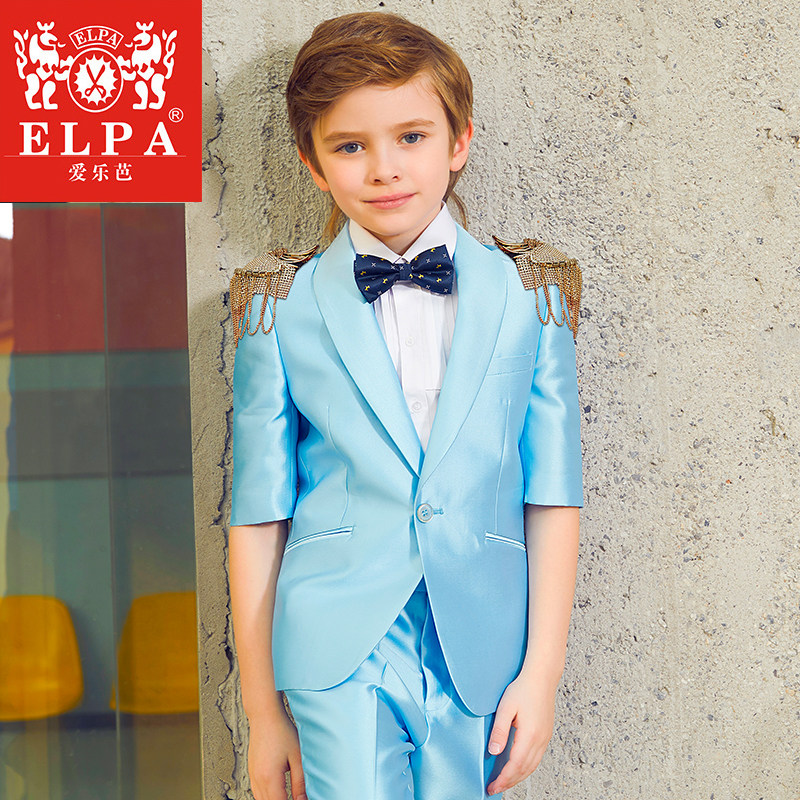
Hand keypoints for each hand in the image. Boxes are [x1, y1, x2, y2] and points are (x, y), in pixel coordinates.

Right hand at [247, 707, 305, 799]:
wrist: (264, 715)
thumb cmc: (281, 731)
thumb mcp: (297, 756)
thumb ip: (300, 782)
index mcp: (270, 777)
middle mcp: (258, 779)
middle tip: (296, 798)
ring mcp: (253, 775)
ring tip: (287, 796)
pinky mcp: (251, 771)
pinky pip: (257, 792)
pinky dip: (266, 796)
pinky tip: (275, 793)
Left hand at [485, 669, 558, 795]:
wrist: (542, 677)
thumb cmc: (523, 689)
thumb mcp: (505, 708)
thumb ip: (499, 731)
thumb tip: (493, 752)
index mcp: (529, 735)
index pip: (515, 766)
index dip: (503, 780)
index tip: (492, 787)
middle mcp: (540, 740)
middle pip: (524, 770)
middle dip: (509, 782)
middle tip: (495, 788)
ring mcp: (545, 738)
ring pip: (532, 766)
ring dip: (518, 777)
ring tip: (505, 782)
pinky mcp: (546, 734)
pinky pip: (536, 758)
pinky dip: (526, 768)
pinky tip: (518, 767)